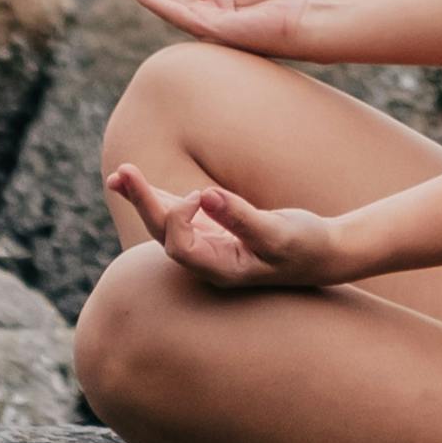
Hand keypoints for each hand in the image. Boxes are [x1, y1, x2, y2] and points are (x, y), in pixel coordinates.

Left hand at [104, 161, 363, 291]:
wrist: (322, 254)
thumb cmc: (304, 245)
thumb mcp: (278, 233)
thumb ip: (241, 217)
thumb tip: (206, 196)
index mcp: (220, 270)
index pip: (179, 246)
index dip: (178, 217)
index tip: (202, 192)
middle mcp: (207, 263)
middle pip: (163, 235)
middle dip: (143, 202)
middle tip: (121, 172)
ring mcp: (209, 247)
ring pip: (166, 225)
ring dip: (144, 199)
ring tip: (119, 175)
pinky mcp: (214, 232)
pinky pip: (179, 217)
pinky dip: (159, 198)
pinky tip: (139, 184)